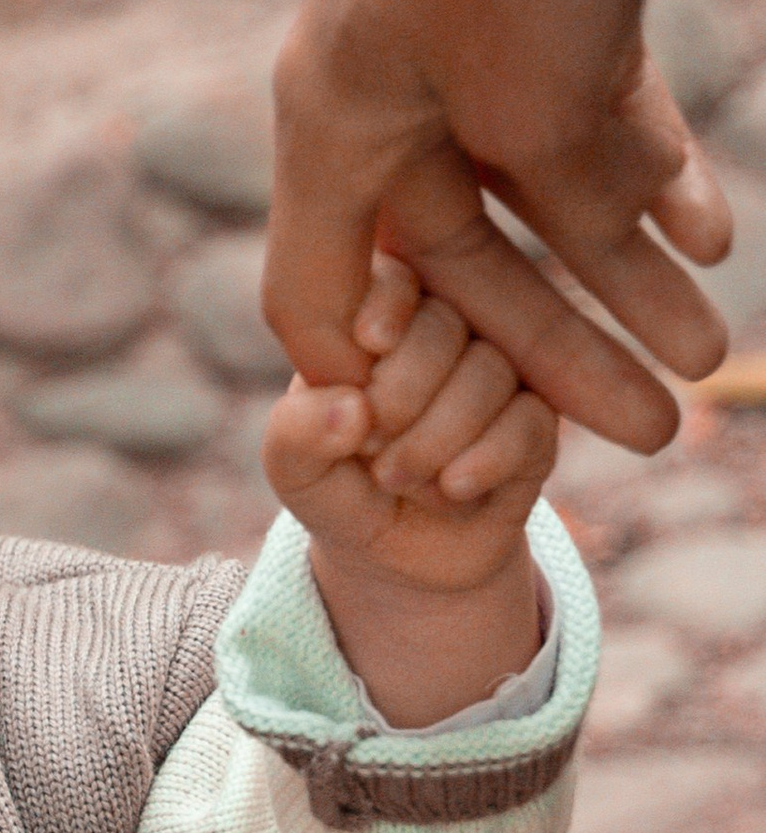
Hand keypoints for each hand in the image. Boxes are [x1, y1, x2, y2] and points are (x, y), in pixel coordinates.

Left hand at [262, 255, 556, 725]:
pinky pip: (530, 420)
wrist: (396, 554)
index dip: (388, 304)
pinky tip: (452, 489)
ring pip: (489, 372)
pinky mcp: (536, 420)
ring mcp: (496, 371)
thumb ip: (297, 435)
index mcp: (378, 317)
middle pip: (443, 324)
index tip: (370, 345)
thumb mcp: (296, 471)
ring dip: (437, 438)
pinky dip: (486, 460)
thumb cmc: (338, 489)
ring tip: (401, 481)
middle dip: (402, 395)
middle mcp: (444, 330)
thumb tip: (350, 408)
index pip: (394, 277)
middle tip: (372, 452)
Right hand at [264, 0, 731, 453]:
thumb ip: (568, 203)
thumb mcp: (538, 101)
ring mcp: (465, 35)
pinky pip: (590, 112)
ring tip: (711, 350)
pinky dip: (647, 169)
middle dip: (567, 345)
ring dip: (627, 269)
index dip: (379, 388)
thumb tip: (620, 259)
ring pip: (544, 189)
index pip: (325, 303)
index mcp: (339, 125)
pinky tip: (708, 229)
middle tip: (658, 430)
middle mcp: (386, 88)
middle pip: (466, 259)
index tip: (448, 460)